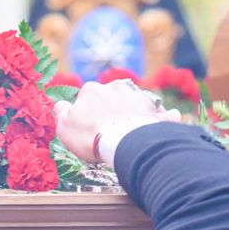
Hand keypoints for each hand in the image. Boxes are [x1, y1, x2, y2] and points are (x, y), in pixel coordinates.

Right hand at [55, 80, 179, 162]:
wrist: (123, 142)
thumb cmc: (91, 135)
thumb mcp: (64, 126)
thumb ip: (61, 112)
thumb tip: (60, 106)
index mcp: (92, 90)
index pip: (87, 97)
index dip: (87, 113)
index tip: (89, 127)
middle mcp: (116, 88)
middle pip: (113, 97)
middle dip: (112, 109)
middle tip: (110, 129)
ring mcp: (138, 97)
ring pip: (137, 101)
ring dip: (136, 111)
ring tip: (134, 129)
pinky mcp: (156, 111)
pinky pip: (164, 113)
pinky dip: (166, 117)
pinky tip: (168, 121)